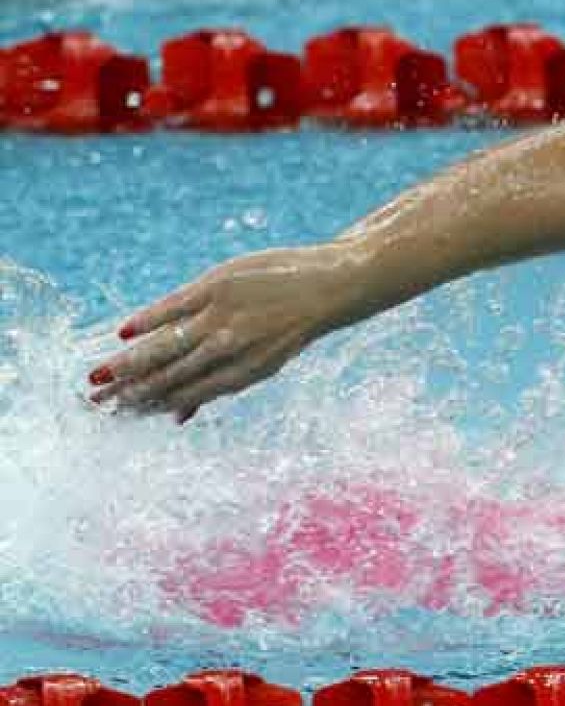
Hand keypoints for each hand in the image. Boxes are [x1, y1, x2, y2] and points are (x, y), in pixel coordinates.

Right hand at [88, 244, 360, 422]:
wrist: (331, 286)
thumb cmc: (289, 326)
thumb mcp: (261, 362)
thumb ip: (217, 386)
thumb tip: (178, 419)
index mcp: (242, 373)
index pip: (185, 394)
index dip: (149, 405)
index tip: (117, 414)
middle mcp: (231, 349)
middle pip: (170, 375)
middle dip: (130, 392)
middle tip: (94, 403)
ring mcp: (224, 317)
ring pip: (167, 346)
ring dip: (130, 364)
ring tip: (99, 379)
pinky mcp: (219, 286)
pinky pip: (175, 307)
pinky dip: (149, 320)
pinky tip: (123, 334)